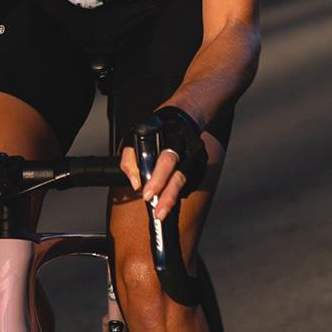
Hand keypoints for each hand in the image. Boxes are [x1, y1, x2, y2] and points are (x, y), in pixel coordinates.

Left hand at [120, 106, 206, 221]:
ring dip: (174, 199)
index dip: (158, 179)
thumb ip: (130, 159)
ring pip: (187, 183)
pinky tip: (170, 199)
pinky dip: (180, 193)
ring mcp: (197, 160)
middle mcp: (188, 150)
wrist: (182, 119)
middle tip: (158, 212)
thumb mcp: (135, 137)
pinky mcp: (201, 168)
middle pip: (180, 176)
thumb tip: (135, 184)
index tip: (147, 194)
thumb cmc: (155, 131)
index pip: (166, 161)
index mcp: (172, 139)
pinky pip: (191, 184)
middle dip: (168, 196)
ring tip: (162, 212)